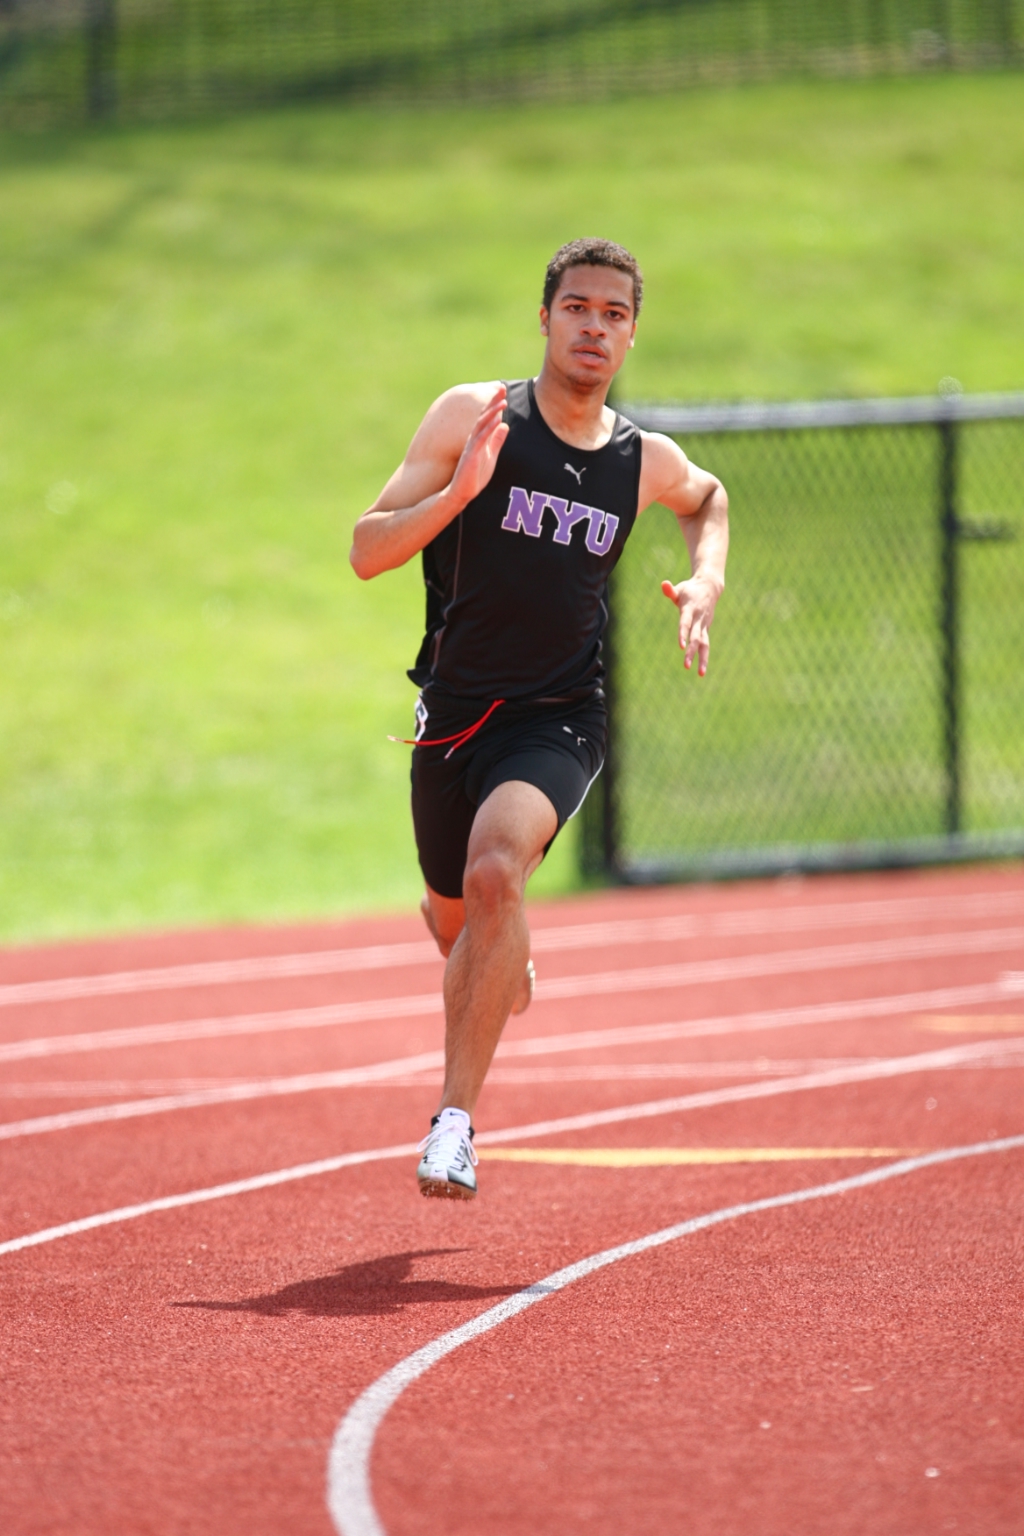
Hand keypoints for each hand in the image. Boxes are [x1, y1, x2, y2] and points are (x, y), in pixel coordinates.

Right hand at [448, 385, 508, 508]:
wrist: (461, 493)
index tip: (503, 391)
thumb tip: (504, 425)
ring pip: (482, 425)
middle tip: (501, 386)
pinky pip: (481, 439)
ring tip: (502, 400)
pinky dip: (489, 428)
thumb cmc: (474, 477)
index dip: (495, 404)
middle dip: (493, 401)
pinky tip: (497, 419)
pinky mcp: (471, 455)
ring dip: (492, 411)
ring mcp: (471, 446)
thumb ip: (496, 440)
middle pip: (484, 416)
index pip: (487, 417)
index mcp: (479, 438)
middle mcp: (474, 439)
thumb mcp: (490, 456)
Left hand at [661, 575, 720, 676]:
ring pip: (704, 644)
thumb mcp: (680, 589)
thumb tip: (664, 585)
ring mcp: (704, 625)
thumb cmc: (690, 589)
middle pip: (696, 638)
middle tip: (686, 665)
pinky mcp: (706, 629)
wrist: (710, 587)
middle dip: (691, 652)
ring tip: (700, 674)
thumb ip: (670, 591)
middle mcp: (699, 619)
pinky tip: (701, 670)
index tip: (681, 646)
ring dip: (703, 659)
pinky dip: (704, 657)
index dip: (683, 634)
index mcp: (690, 609)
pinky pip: (706, 645)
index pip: (686, 623)